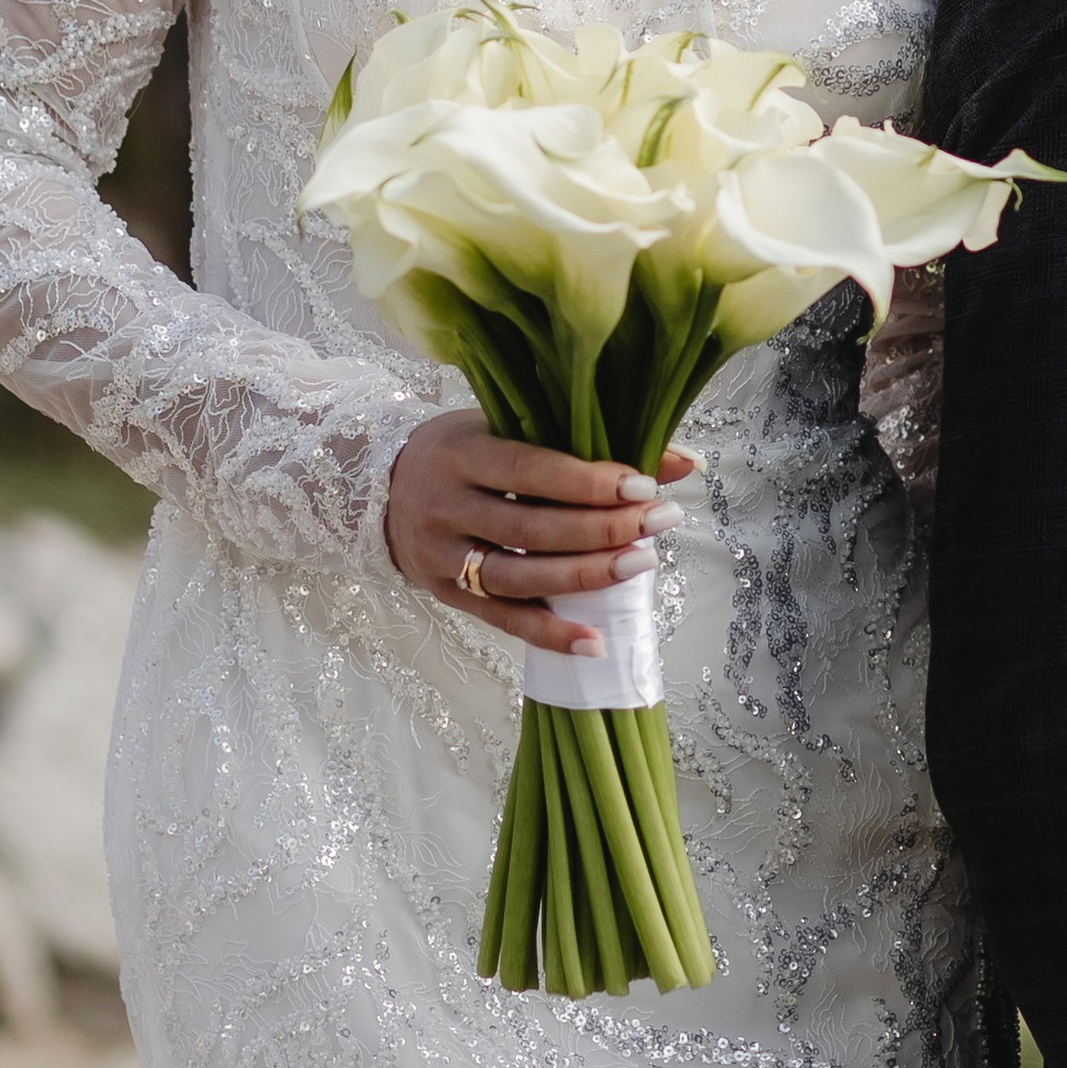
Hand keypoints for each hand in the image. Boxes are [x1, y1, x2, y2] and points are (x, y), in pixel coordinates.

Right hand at [385, 410, 698, 659]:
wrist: (382, 487)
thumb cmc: (464, 449)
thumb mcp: (508, 426)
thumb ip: (586, 441)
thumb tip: (684, 462)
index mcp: (460, 453)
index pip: (530, 471)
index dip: (588, 482)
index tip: (644, 486)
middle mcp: (444, 506)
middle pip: (530, 528)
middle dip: (601, 529)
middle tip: (659, 522)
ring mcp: (441, 556)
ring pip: (519, 577)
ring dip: (585, 577)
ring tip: (642, 564)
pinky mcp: (446, 595)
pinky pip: (502, 620)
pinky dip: (549, 634)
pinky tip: (595, 641)